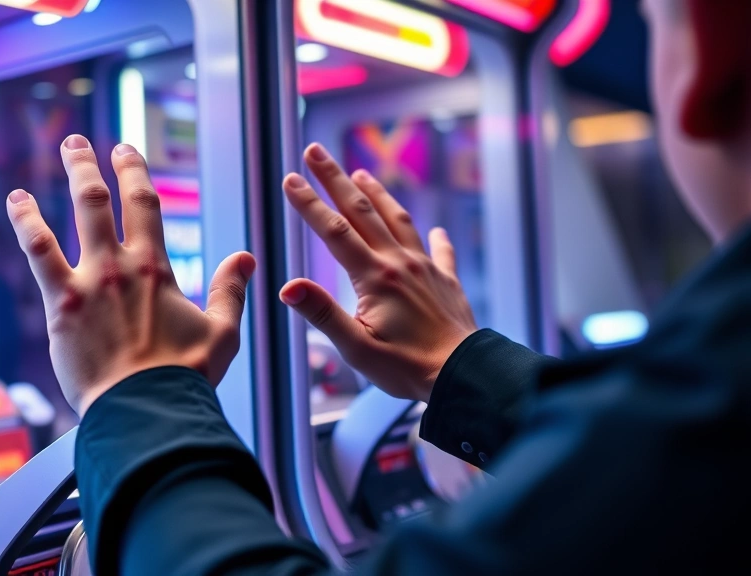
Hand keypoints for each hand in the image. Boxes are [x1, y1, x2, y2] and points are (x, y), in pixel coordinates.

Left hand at [7, 135, 254, 415]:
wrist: (147, 410)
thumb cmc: (184, 378)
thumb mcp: (222, 333)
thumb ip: (230, 291)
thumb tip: (245, 259)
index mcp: (157, 269)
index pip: (146, 205)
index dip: (134, 172)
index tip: (125, 151)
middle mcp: (121, 265)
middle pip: (102, 200)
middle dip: (89, 166)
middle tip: (78, 144)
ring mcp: (89, 281)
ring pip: (73, 214)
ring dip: (64, 181)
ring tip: (53, 157)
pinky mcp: (61, 304)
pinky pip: (39, 252)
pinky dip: (26, 221)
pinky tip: (16, 201)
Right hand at [280, 143, 477, 401]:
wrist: (463, 375)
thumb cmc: (407, 368)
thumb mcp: (356, 348)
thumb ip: (322, 313)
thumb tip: (287, 287)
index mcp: (374, 278)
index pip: (334, 231)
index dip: (310, 203)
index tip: (291, 178)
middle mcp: (399, 264)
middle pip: (362, 212)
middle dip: (336, 179)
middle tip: (315, 150)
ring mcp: (426, 269)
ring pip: (399, 220)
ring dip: (378, 194)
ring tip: (362, 173)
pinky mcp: (447, 283)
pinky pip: (441, 252)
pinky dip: (436, 238)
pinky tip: (436, 229)